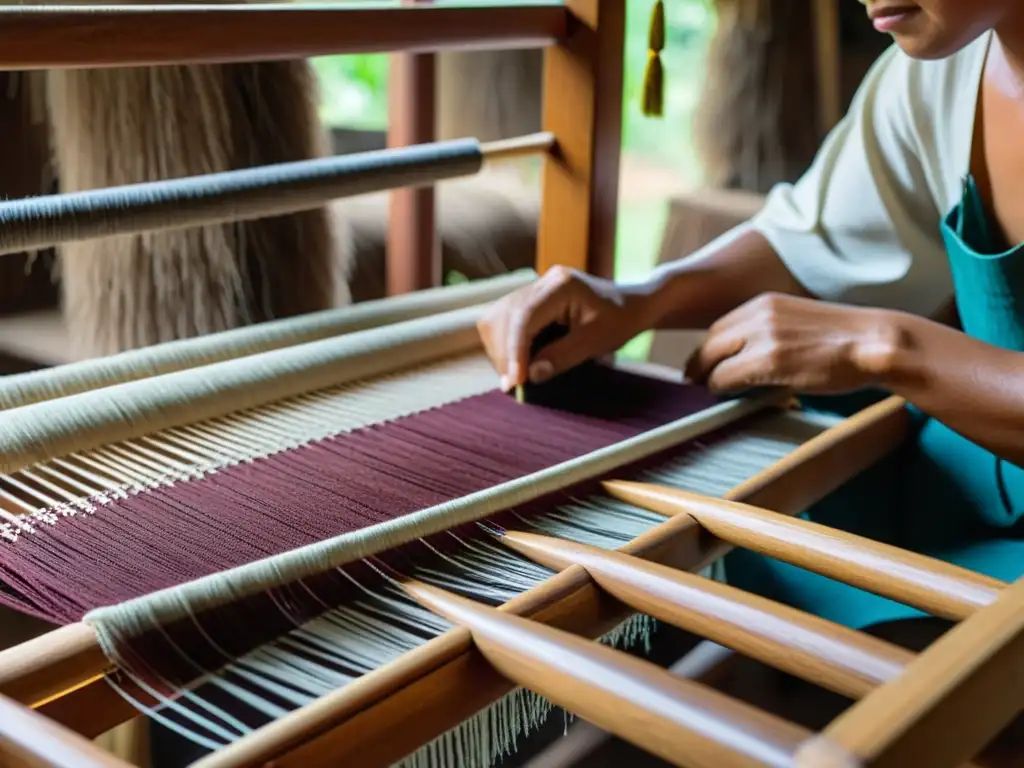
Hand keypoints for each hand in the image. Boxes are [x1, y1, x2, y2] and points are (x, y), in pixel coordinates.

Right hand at [476, 266, 654, 390]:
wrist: (633, 303)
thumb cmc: (621, 321)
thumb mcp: (598, 341)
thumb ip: (564, 356)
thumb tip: (532, 375)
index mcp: (562, 285)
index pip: (524, 316)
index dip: (515, 350)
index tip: (515, 381)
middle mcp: (543, 281)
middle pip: (505, 316)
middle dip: (504, 353)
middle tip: (513, 385)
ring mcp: (535, 287)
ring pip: (498, 317)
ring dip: (501, 349)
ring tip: (514, 376)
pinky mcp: (530, 298)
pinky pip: (504, 320)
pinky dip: (505, 344)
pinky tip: (517, 363)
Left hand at [685, 293, 898, 394]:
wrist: (877, 342)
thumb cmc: (847, 340)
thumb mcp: (799, 322)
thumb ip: (770, 331)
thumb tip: (746, 356)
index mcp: (766, 302)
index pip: (721, 326)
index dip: (709, 348)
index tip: (704, 362)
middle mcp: (759, 314)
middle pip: (711, 340)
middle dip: (699, 362)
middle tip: (694, 379)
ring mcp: (763, 336)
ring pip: (713, 359)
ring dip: (708, 377)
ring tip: (708, 389)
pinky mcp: (769, 360)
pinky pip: (726, 377)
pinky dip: (721, 388)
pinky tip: (727, 395)